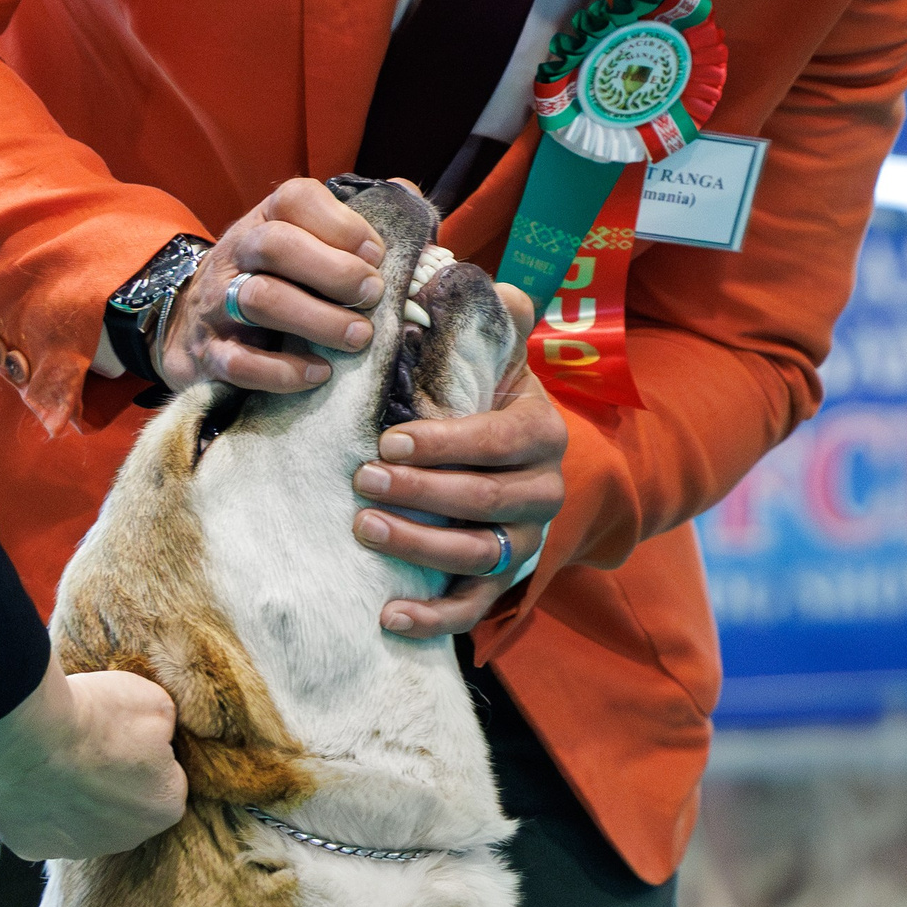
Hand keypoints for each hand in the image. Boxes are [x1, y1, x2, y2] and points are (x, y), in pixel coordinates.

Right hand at [0, 656, 187, 861]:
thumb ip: (166, 728)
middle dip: (111, 781)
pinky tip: (31, 778)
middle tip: (90, 746)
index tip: (122, 734)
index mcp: (163, 807)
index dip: (143, 752)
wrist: (26, 735)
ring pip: (82, 820)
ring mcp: (76, 849)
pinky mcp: (33, 847)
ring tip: (56, 758)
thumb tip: (159, 736)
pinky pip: (41, 826)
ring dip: (75, 796)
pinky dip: (37, 805)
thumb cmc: (94, 720)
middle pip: (124, 806)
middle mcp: (125, 839)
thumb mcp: (155, 703)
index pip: (164, 780)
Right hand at [158, 176, 387, 393]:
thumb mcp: (302, 242)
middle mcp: (238, 254)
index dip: (342, 223)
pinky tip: (319, 372)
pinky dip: (283, 371)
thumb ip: (354, 220)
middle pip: (276, 245)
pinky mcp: (209, 354)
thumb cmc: (272, 279)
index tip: (377, 254)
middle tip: (372, 295)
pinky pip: (240, 362)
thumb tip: (406, 192)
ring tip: (359, 337)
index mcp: (265, 220)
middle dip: (333, 271)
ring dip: (317, 319)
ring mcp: (218, 304)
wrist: (189, 323)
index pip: (295, 199)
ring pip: (261, 300)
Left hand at [352, 286, 567, 636]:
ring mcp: (524, 541)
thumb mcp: (488, 352)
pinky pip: (474, 608)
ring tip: (364, 528)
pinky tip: (389, 617)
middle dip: (422, 492)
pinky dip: (434, 618)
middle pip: (487, 501)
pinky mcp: (500, 581)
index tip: (388, 438)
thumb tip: (500, 287)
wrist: (498, 453)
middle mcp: (544, 490)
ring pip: (479, 555)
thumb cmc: (476, 395)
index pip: (503, 441)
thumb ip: (495, 317)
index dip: (449, 443)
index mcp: (541, 432)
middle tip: (362, 479)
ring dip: (420, 547)